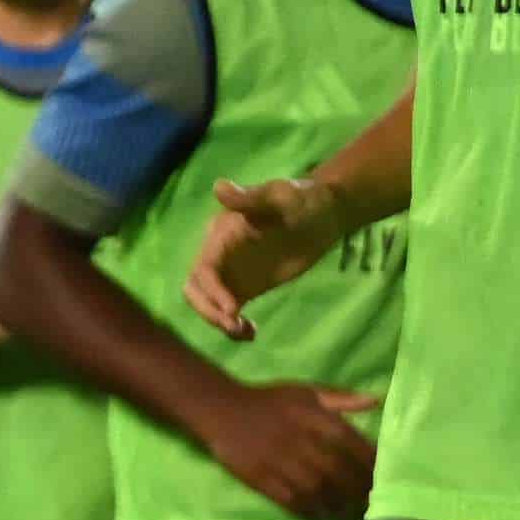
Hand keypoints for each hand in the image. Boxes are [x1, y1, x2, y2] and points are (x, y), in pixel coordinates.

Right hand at [180, 176, 333, 338]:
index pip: (204, 268)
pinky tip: (251, 333)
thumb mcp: (281, 196)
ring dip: (219, 321)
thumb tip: (219, 187)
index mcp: (221, 234)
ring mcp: (232, 273)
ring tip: (244, 332)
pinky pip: (229, 311)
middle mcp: (219, 255)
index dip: (212, 290)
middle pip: (195, 288)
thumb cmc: (304, 200)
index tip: (234, 309)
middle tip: (234, 325)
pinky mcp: (246, 287)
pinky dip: (233, 325)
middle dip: (208, 310)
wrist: (325, 214)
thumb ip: (251, 197)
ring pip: (207, 303)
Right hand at [200, 379, 381, 519]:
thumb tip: (376, 401)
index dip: (371, 463)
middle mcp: (301, 441)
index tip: (383, 476)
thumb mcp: (306, 391)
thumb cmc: (269, 401)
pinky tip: (320, 514)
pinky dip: (309, 510)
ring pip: (318, 490)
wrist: (223, 410)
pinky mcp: (262, 478)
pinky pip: (291, 500)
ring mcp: (280, 462)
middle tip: (369, 501)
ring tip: (348, 512)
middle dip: (357, 490)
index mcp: (315, 418)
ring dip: (337, 504)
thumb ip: (341, 398)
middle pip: (339, 472)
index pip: (353, 444)